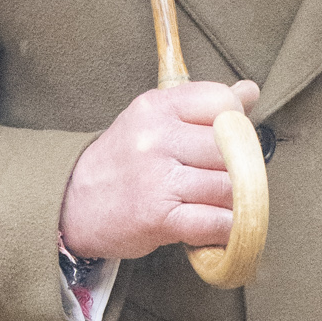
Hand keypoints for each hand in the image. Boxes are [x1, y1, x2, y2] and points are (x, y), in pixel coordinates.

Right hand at [60, 80, 259, 262]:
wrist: (71, 205)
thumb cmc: (122, 162)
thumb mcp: (154, 120)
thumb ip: (202, 108)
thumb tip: (250, 90)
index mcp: (156, 106)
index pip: (222, 102)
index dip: (238, 125)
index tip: (229, 143)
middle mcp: (155, 138)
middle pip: (231, 148)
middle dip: (241, 169)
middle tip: (228, 181)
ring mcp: (156, 178)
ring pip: (228, 187)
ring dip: (235, 203)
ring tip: (221, 205)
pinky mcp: (157, 217)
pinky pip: (215, 222)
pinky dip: (226, 230)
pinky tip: (219, 229)